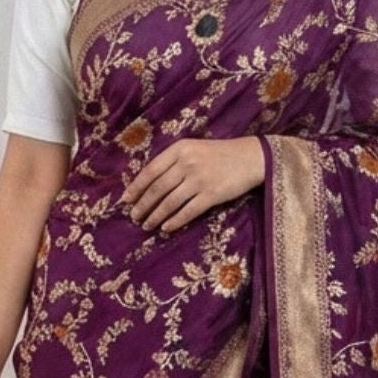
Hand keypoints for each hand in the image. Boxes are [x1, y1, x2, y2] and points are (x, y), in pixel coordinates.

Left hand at [121, 135, 264, 232]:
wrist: (251, 157)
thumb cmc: (220, 154)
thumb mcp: (194, 149)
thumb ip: (174, 161)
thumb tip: (149, 183)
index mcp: (180, 149)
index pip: (151, 170)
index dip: (136, 187)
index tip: (126, 200)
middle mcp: (187, 163)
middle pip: (157, 188)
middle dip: (143, 205)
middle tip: (134, 217)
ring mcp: (199, 179)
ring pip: (170, 202)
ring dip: (155, 216)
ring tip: (146, 225)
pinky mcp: (212, 195)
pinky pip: (188, 211)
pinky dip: (174, 222)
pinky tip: (166, 228)